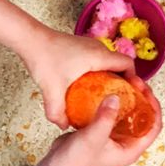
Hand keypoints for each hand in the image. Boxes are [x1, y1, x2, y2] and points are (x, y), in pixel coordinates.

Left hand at [22, 29, 137, 129]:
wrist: (30, 39)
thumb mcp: (52, 90)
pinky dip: (99, 72)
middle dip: (122, 81)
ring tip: (104, 95)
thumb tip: (64, 126)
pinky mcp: (80, 46)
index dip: (134, 79)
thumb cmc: (45, 59)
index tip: (130, 94)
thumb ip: (58, 112)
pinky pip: (98, 59)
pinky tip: (86, 86)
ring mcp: (89, 45)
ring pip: (108, 61)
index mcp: (99, 56)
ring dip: (110, 76)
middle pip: (120, 63)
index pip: (128, 64)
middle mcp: (98, 48)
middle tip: (118, 99)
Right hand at [50, 87, 162, 165]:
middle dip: (141, 97)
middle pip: (143, 116)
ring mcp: (114, 137)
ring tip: (122, 81)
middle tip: (133, 80)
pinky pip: (114, 113)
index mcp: (131, 149)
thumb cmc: (76, 161)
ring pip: (128, 113)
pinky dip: (114, 101)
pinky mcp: (103, 131)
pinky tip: (107, 89)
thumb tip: (116, 96)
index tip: (145, 89)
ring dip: (128, 97)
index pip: (154, 126)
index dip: (154, 107)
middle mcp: (126, 143)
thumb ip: (106, 118)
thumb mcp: (94, 138)